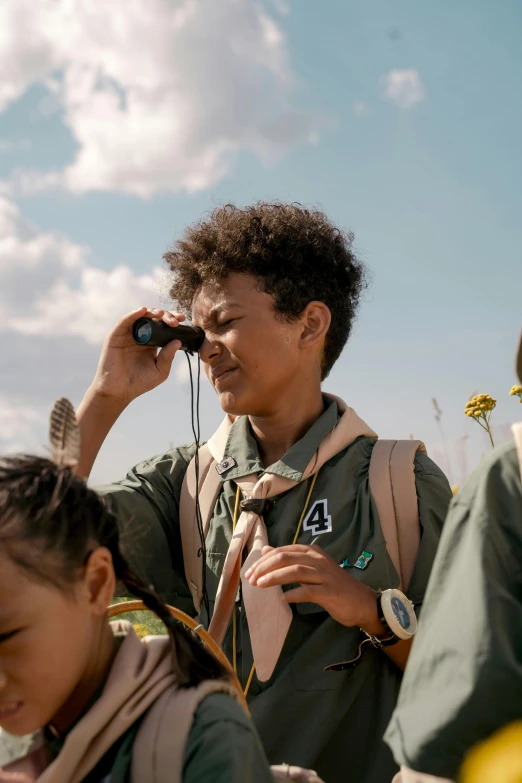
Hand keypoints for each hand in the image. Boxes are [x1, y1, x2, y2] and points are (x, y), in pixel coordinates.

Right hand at [90, 306, 184, 404]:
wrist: (119, 391)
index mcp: (152, 343)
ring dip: (151, 312)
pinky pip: (125, 321)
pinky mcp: (116, 335)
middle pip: (154, 319)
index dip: (172, 320)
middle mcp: (140, 336)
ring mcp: (128, 335)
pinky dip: (134, 314)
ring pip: (141, 317)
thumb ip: (168, 357)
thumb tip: (178, 341)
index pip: (163, 327)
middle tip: (174, 321)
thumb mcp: (159, 371)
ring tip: (161, 314)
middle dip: (165, 316)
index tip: (182, 320)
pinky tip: (143, 311)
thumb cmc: (139, 383)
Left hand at [244, 544, 383, 633]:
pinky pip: (308, 591)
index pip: (283, 551)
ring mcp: (325, 575)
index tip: (250, 572)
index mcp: (312, 552)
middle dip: (264, 568)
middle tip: (250, 579)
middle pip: (286, 558)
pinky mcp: (330, 592)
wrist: (362, 602)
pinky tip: (284, 599)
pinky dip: (294, 594)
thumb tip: (265, 550)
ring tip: (260, 585)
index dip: (264, 561)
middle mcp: (318, 560)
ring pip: (295, 571)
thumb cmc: (334, 585)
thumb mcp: (312, 568)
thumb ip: (290, 559)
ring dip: (274, 578)